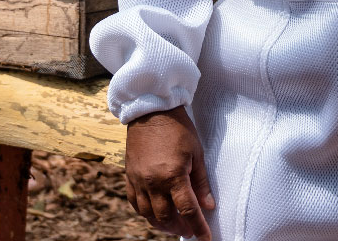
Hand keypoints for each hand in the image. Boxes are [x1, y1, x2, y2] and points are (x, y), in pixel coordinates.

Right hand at [124, 105, 215, 238]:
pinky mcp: (129, 176)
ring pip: (148, 214)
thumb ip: (201, 182)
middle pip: (167, 217)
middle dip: (180, 228)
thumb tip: (208, 206)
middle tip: (189, 230)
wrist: (150, 110)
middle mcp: (154, 182)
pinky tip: (154, 214)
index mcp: (173, 175)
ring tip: (173, 225)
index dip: (198, 228)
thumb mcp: (196, 153)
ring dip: (162, 224)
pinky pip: (134, 203)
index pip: (188, 210)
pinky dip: (145, 213)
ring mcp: (139, 180)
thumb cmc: (177, 129)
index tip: (205, 239)